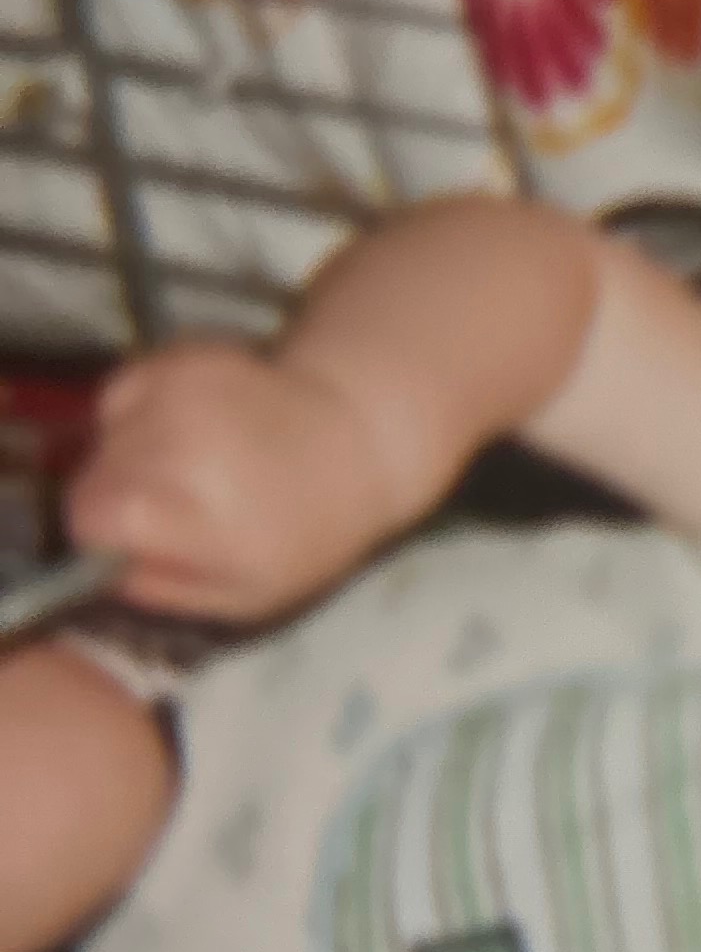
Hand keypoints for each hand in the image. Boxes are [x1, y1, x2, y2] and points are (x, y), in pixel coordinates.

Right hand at [68, 342, 406, 617]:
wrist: (357, 441)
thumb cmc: (303, 532)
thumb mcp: (240, 595)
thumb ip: (158, 585)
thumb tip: (98, 566)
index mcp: (192, 511)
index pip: (91, 514)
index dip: (102, 532)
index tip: (133, 538)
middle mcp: (178, 443)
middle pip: (94, 472)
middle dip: (117, 493)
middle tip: (176, 505)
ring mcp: (179, 390)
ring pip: (105, 432)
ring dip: (129, 452)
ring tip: (193, 466)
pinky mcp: (183, 356)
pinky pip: (124, 391)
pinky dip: (141, 412)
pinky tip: (192, 429)